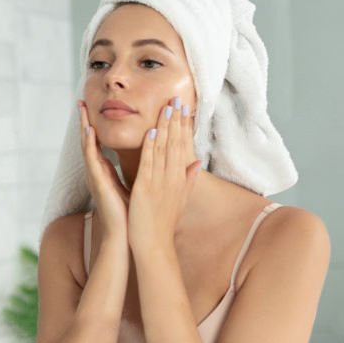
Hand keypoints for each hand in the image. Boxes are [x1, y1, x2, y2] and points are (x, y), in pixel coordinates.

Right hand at [78, 100, 129, 234]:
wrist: (129, 236)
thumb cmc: (133, 215)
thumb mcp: (137, 186)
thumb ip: (139, 170)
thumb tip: (150, 157)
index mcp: (106, 173)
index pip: (99, 145)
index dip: (95, 127)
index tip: (93, 110)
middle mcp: (97, 172)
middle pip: (89, 141)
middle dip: (85, 121)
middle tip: (81, 102)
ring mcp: (95, 177)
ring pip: (87, 146)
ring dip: (84, 126)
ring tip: (80, 109)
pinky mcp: (98, 182)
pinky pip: (91, 159)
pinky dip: (90, 144)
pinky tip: (89, 130)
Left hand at [127, 96, 201, 250]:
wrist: (154, 244)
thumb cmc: (164, 223)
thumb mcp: (180, 199)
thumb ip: (188, 179)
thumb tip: (197, 163)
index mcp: (180, 179)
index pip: (183, 146)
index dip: (183, 126)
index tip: (183, 108)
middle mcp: (173, 178)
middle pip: (176, 144)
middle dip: (176, 120)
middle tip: (176, 98)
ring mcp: (160, 183)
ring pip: (164, 150)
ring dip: (165, 127)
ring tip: (166, 107)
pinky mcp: (146, 189)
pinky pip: (149, 165)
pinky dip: (150, 148)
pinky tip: (151, 132)